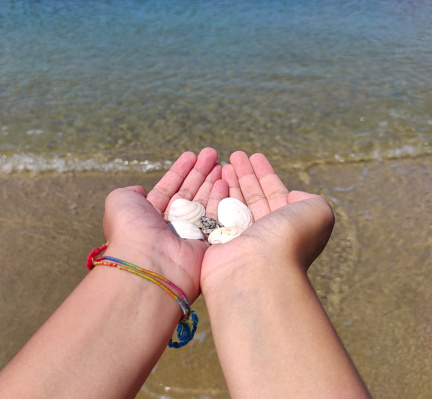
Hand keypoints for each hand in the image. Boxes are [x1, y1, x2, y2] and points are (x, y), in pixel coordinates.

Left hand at [102, 147, 227, 301]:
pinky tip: (224, 180)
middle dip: (200, 172)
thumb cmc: (130, 229)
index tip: (192, 154)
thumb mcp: (119, 201)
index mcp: (149, 216)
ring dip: (212, 181)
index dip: (180, 170)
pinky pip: (216, 217)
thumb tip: (141, 190)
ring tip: (221, 163)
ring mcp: (189, 235)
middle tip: (212, 153)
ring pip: (204, 202)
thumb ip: (129, 192)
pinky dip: (220, 198)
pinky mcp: (206, 244)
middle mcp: (170, 225)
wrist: (148, 261)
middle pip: (189, 192)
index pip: (169, 188)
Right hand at [201, 151, 334, 286]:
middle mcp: (265, 232)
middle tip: (235, 155)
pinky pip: (218, 213)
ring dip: (230, 181)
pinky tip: (216, 180)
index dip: (266, 174)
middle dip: (245, 174)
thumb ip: (310, 199)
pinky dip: (217, 195)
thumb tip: (290, 195)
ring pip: (235, 203)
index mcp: (288, 225)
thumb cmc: (289, 239)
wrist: (258, 269)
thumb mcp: (318, 213)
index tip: (255, 156)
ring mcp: (241, 238)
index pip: (275, 193)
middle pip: (253, 196)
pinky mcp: (219, 242)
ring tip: (223, 163)